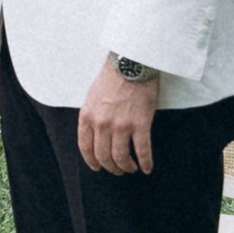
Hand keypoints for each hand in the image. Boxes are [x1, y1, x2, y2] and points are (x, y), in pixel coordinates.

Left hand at [78, 57, 159, 175]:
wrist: (131, 63)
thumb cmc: (113, 76)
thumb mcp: (92, 96)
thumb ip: (92, 115)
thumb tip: (95, 133)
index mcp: (88, 116)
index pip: (86, 147)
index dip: (92, 161)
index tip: (97, 167)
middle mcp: (102, 124)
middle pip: (104, 156)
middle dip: (111, 167)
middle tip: (118, 170)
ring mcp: (121, 125)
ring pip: (121, 157)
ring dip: (126, 167)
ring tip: (131, 168)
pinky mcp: (140, 124)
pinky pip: (143, 151)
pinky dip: (145, 163)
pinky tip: (147, 168)